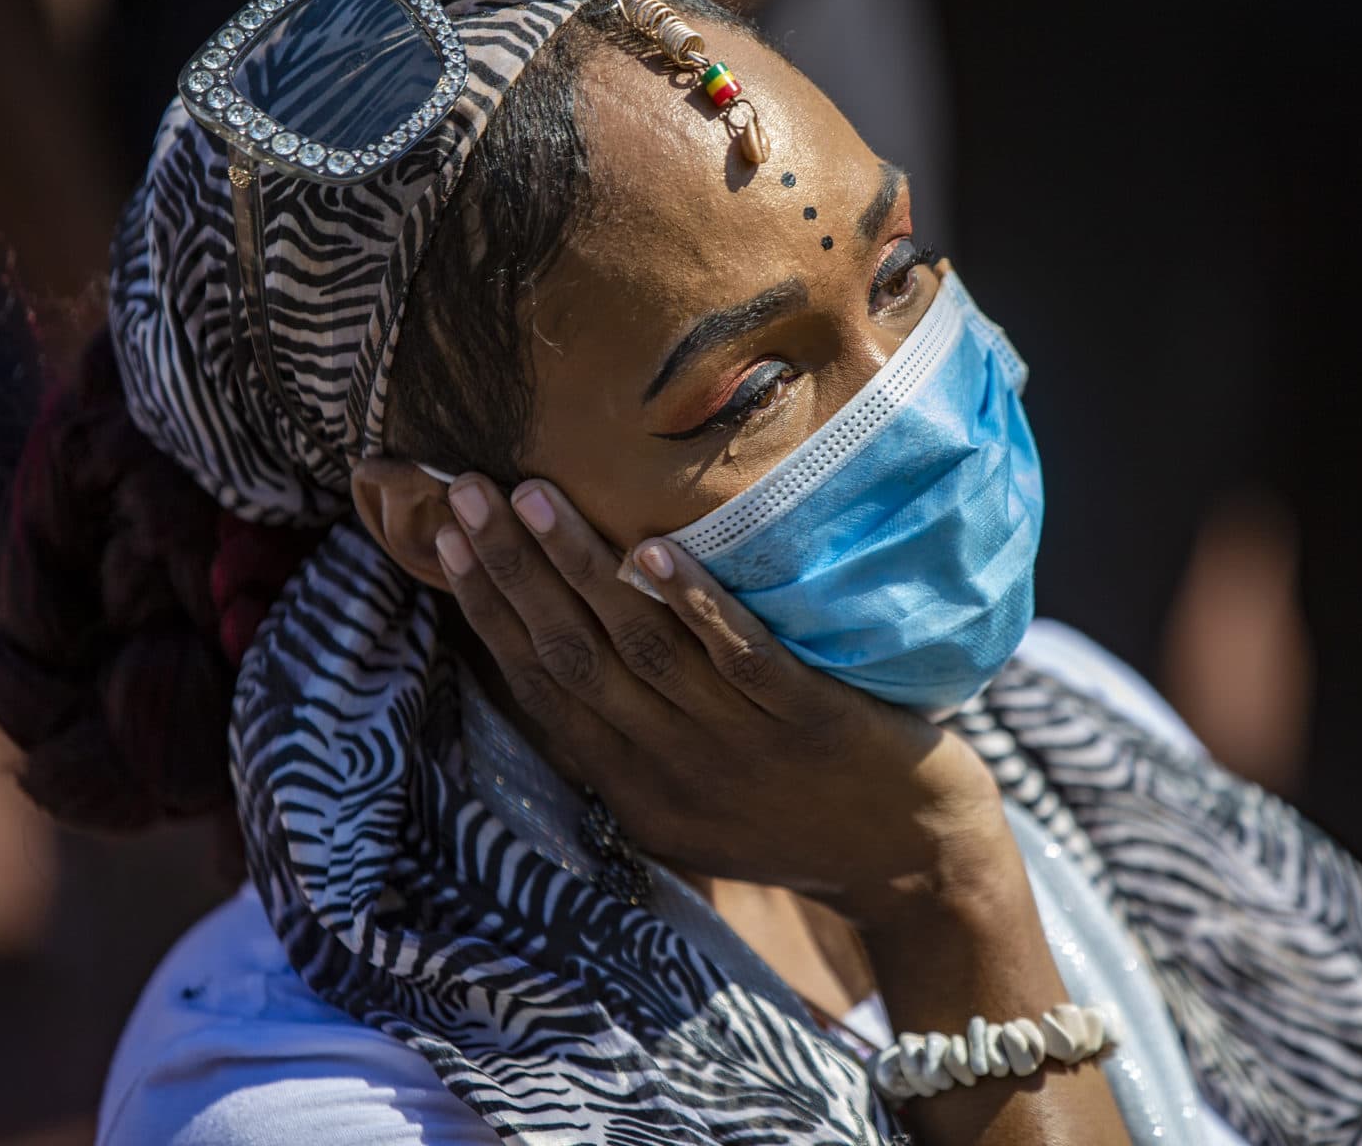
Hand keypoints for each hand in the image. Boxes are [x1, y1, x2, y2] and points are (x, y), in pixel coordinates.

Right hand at [434, 474, 1010, 927]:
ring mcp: (742, 748)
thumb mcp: (690, 801)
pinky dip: (697, 607)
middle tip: (467, 491)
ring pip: (642, 651)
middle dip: (510, 572)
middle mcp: (672, 770)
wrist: (916, 870)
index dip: (487, 608)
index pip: (538, 685)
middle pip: (571, 659)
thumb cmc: (799, 811)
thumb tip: (558, 651)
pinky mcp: (813, 727)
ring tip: (535, 496)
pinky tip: (655, 553)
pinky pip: (744, 660)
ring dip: (581, 570)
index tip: (445, 536)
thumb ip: (629, 738)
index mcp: (632, 787)